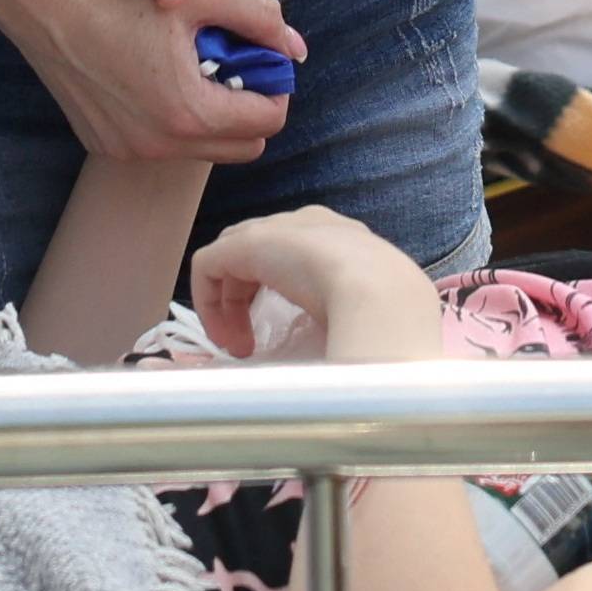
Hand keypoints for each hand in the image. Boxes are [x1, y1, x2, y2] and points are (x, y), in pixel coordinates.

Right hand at [0, 0, 304, 165]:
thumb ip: (257, 15)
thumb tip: (295, 43)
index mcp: (188, 112)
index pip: (268, 122)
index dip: (275, 86)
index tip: (264, 56)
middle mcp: (157, 145)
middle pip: (239, 146)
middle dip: (247, 106)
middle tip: (234, 60)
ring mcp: (126, 148)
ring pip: (199, 146)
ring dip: (209, 111)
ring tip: (193, 60)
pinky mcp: (101, 143)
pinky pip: (158, 142)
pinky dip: (169, 115)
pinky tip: (154, 70)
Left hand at [192, 206, 442, 360]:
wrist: (382, 294)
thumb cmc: (384, 317)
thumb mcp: (364, 316)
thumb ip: (346, 322)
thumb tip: (337, 365)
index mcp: (341, 239)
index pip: (296, 256)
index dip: (279, 296)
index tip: (280, 340)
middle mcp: (308, 225)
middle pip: (259, 252)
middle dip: (248, 297)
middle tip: (252, 345)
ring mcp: (277, 230)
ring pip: (232, 256)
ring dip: (229, 303)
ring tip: (239, 347)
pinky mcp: (248, 242)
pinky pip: (208, 264)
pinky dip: (207, 301)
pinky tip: (223, 337)